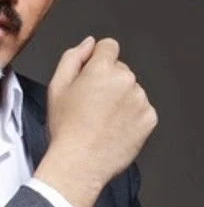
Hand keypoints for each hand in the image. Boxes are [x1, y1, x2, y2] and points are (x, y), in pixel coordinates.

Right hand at [34, 37, 157, 206]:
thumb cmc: (65, 127)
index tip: (90, 78)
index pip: (109, 46)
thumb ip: (73, 57)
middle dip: (108, 81)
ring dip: (120, 99)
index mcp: (102, 69)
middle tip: (91, 104)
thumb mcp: (57, 86)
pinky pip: (141, 109)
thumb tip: (89, 44)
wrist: (80, 162)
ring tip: (102, 120)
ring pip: (131, 90)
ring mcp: (140, 100)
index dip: (97, 60)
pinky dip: (131, 116)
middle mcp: (126, 80)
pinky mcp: (149, 118)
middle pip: (120, 70)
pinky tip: (114, 128)